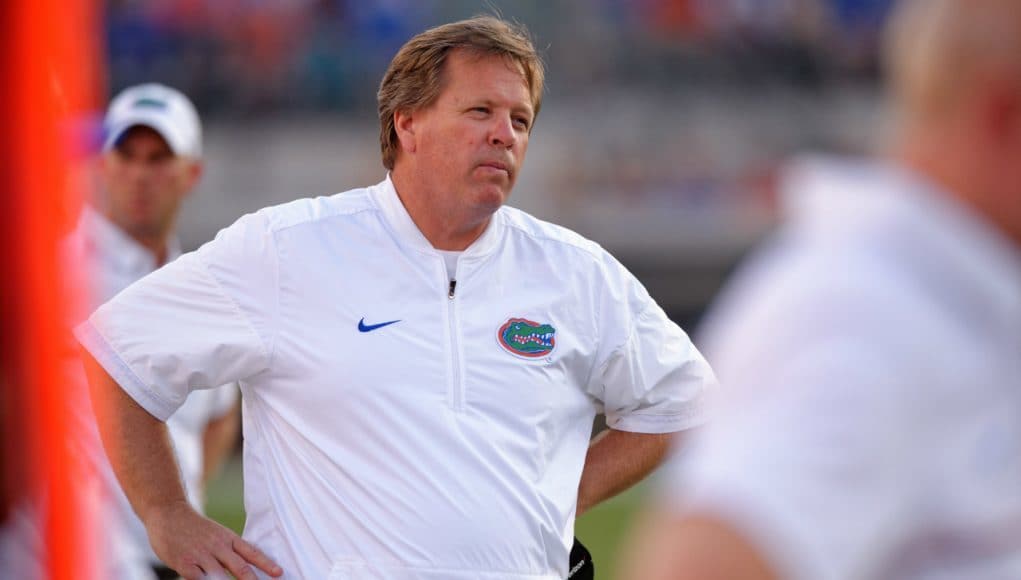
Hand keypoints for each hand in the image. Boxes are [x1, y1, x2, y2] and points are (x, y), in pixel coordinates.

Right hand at [144, 501, 281, 578]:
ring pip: (221, 576)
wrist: (169, 513)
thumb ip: (228, 550)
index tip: (279, 573)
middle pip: (240, 567)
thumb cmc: (194, 527)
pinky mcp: (185, 563)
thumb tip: (243, 567)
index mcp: (228, 538)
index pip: (251, 552)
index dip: (266, 564)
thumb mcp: (217, 533)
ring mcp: (202, 555)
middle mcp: (218, 546)